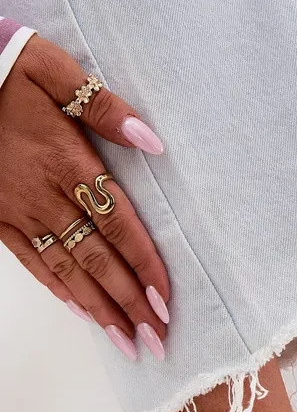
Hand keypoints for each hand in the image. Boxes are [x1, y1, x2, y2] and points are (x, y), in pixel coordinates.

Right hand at [0, 35, 169, 359]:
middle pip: (97, 258)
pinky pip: (30, 261)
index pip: (117, 223)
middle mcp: (43, 195)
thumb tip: (152, 141)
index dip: (143, 265)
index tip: (166, 301)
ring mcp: (16, 210)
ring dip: (99, 309)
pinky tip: (82, 312)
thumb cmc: (4, 70)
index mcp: (66, 161)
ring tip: (127, 341)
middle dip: (129, 304)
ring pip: (66, 269)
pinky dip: (59, 289)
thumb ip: (104, 108)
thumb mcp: (55, 71)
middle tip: (156, 340)